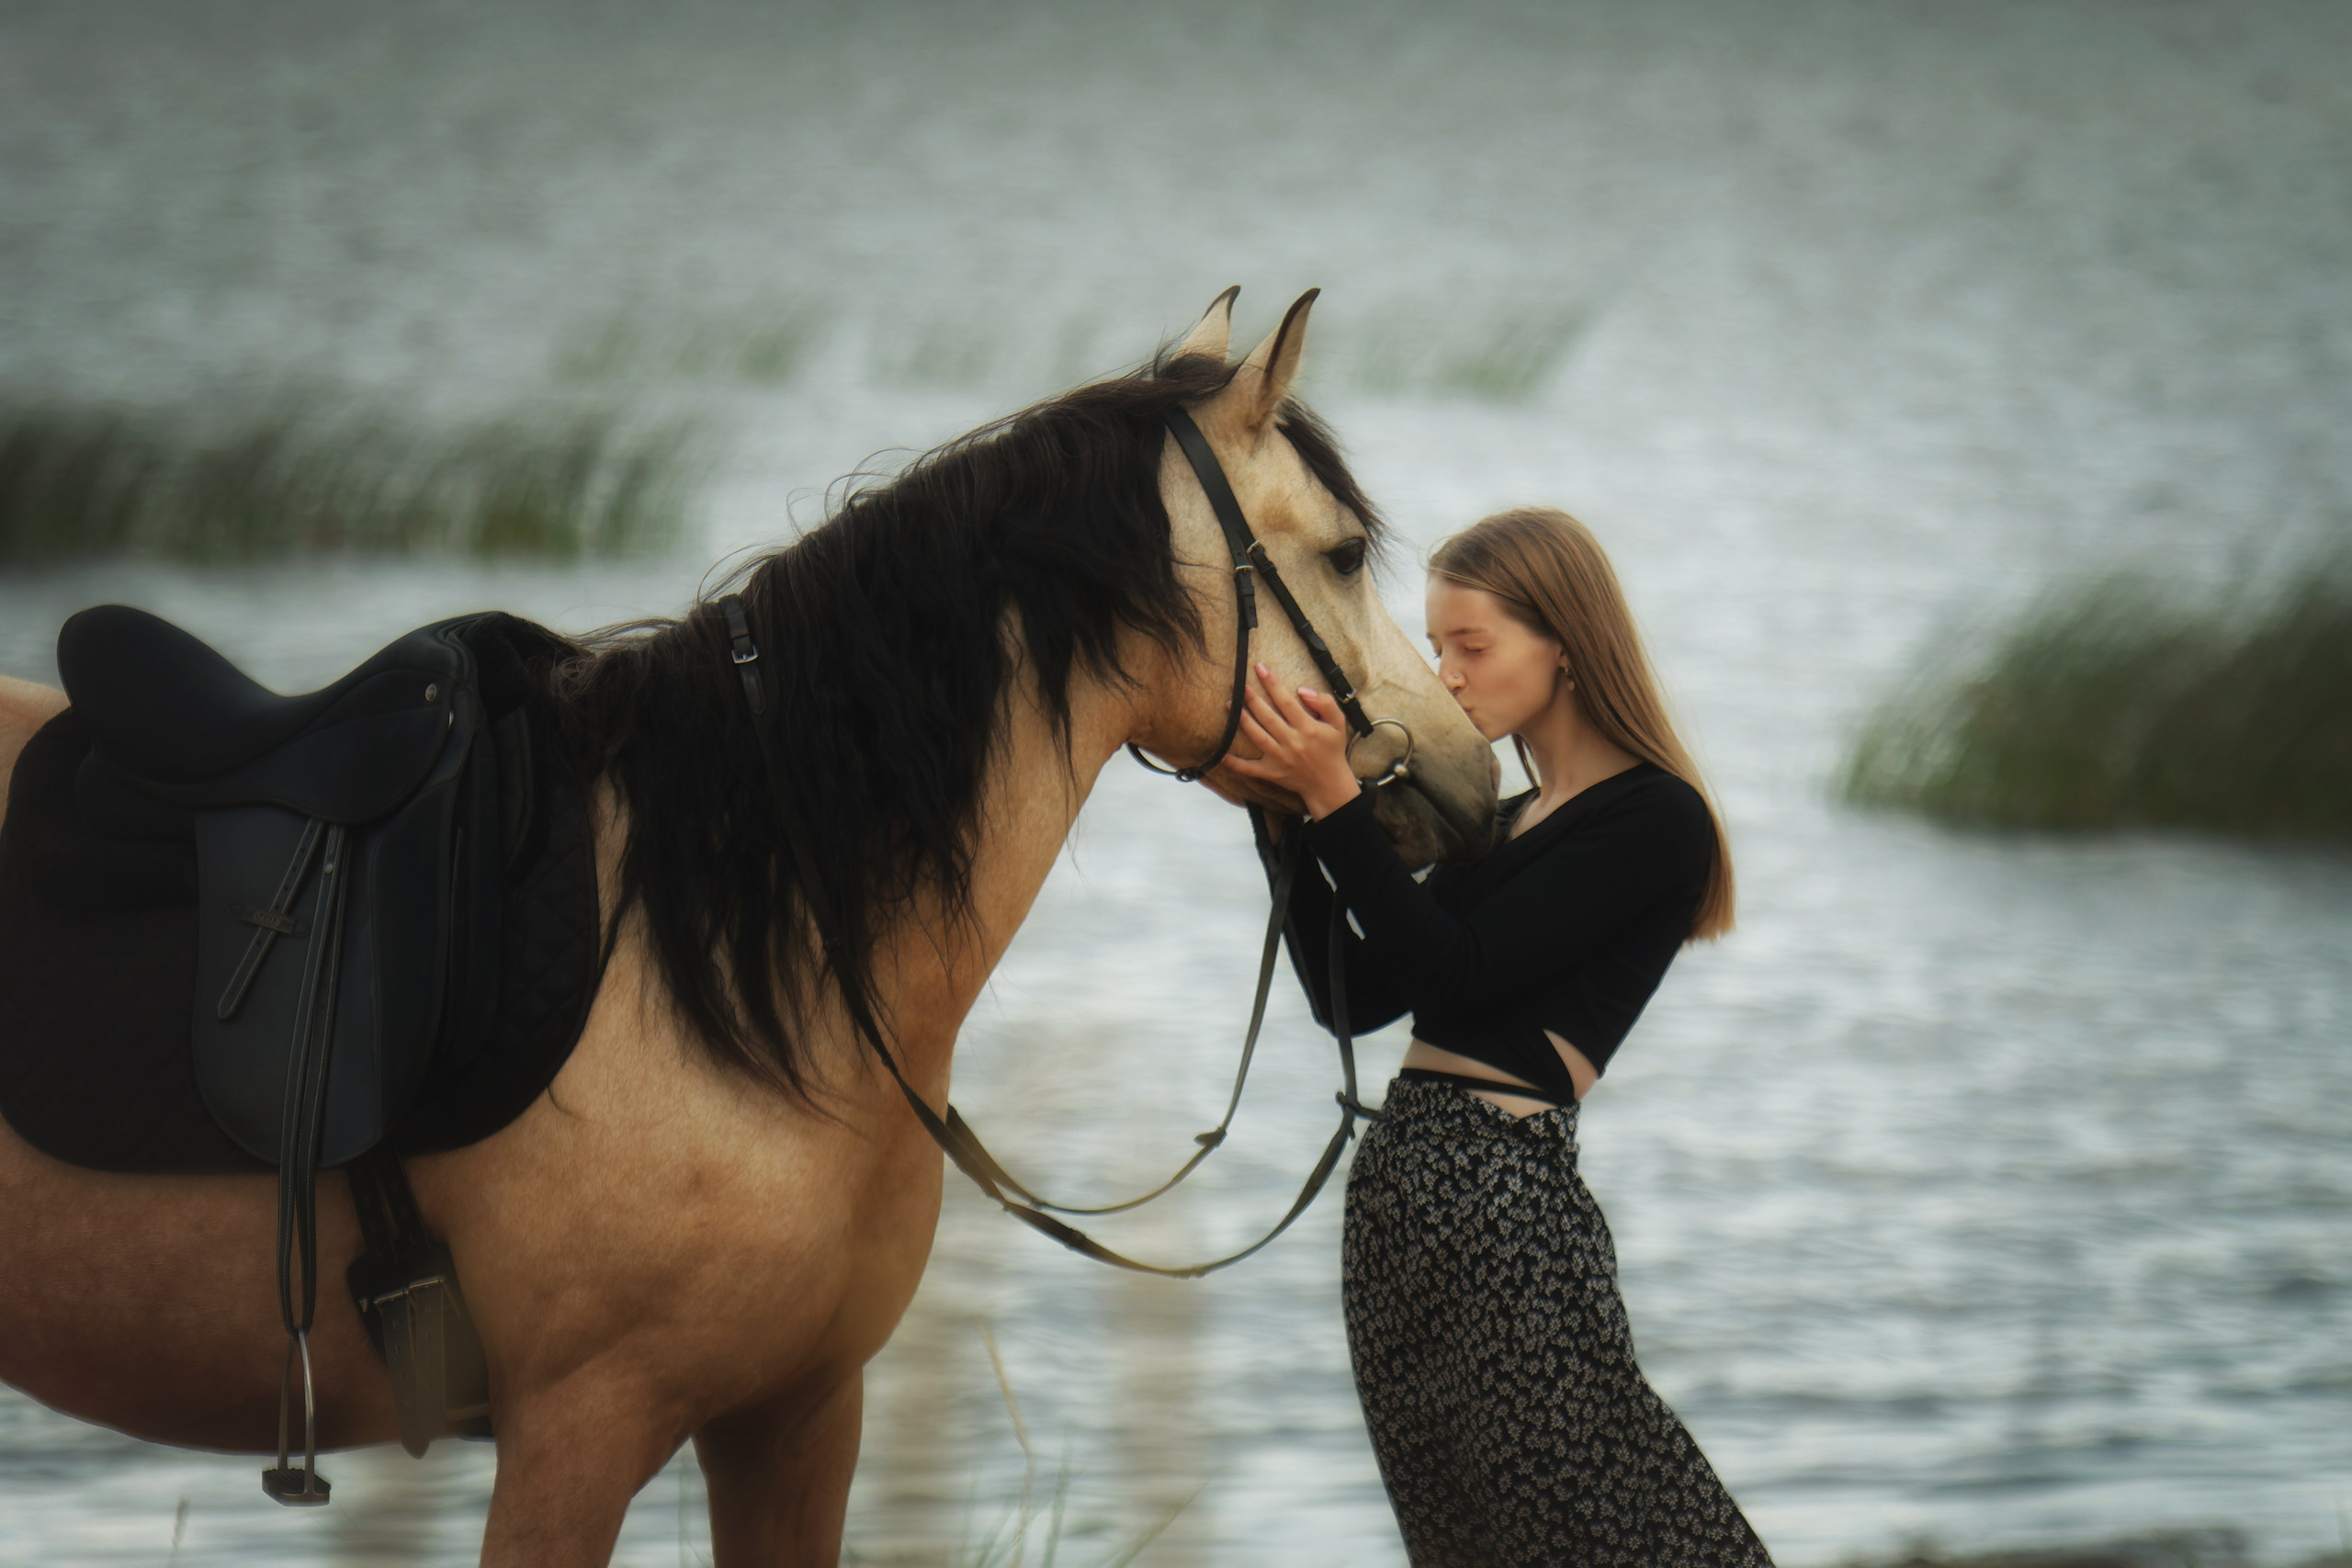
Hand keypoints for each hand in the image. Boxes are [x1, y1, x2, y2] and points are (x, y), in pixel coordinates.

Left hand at [1219, 662, 1362, 819]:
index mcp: (1308, 728)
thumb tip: (1302, 690)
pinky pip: (1250, 769)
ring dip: (1242, 720)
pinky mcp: (1272, 773)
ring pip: (1257, 736)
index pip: (1286, 701)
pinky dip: (1235, 763)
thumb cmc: (1332, 749)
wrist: (1329, 784)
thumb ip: (1325, 703)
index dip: (1272, 683)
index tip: (1259, 667)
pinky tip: (1221, 754)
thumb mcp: (1338, 723)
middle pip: (1267, 716)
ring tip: (1229, 704)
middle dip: (1251, 698)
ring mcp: (1280, 758)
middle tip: (1237, 683)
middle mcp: (1292, 742)